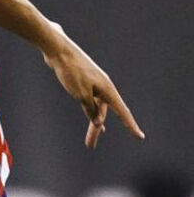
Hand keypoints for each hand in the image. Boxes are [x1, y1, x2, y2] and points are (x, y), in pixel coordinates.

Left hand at [42, 23, 144, 148]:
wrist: (58, 50)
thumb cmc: (70, 70)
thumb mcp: (80, 94)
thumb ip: (90, 108)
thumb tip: (98, 121)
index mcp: (107, 89)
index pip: (122, 111)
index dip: (130, 125)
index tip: (139, 136)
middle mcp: (103, 87)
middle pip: (102, 113)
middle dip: (95, 130)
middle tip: (90, 146)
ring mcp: (93, 84)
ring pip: (94, 107)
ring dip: (91, 122)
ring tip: (90, 141)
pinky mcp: (83, 81)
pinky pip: (89, 100)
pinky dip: (89, 110)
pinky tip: (93, 119)